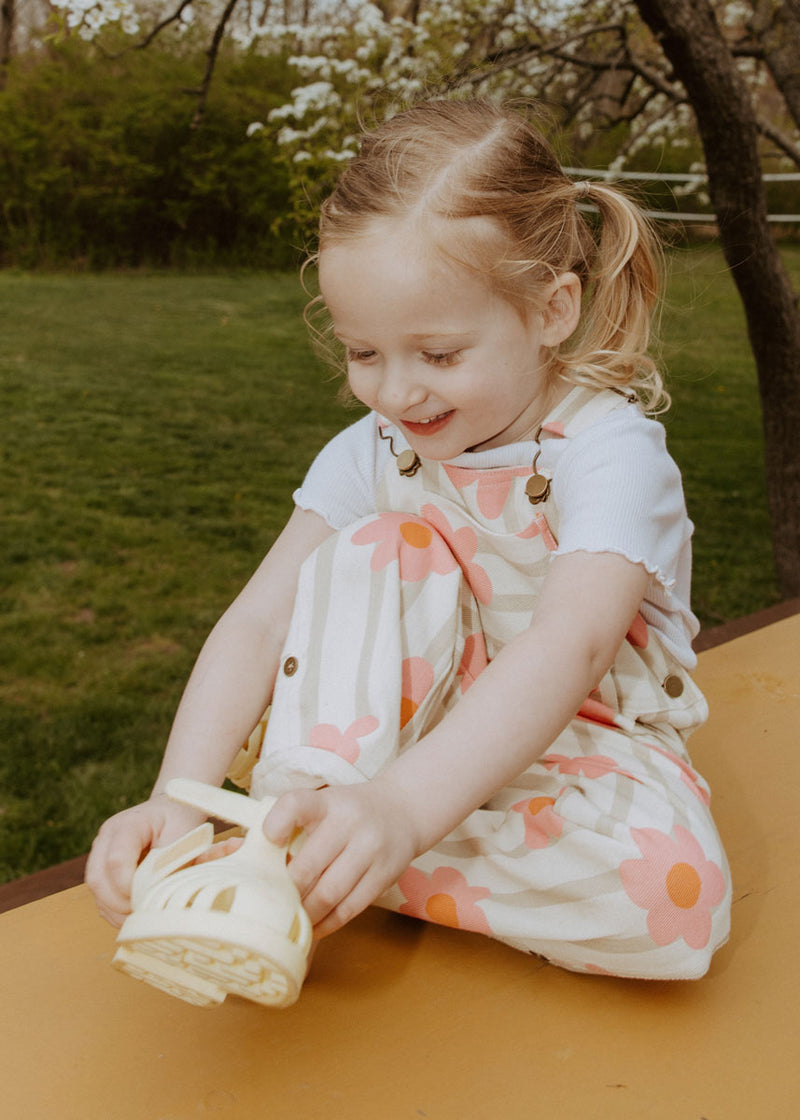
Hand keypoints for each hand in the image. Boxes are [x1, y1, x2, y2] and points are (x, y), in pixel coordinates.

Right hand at [84, 795, 205, 927]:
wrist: (171, 809)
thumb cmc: (180, 821)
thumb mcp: (186, 835)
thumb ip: (174, 862)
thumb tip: (162, 891)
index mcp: (127, 825)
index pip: (116, 860)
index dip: (128, 886)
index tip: (150, 896)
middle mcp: (106, 839)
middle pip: (98, 880)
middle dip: (120, 904)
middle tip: (147, 911)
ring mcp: (100, 854)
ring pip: (96, 892)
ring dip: (118, 911)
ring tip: (145, 914)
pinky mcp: (101, 870)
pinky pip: (101, 898)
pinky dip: (116, 912)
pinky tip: (137, 911)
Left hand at [264, 780, 418, 937]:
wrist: (404, 810)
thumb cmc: (348, 812)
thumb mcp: (324, 805)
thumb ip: (291, 825)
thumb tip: (240, 853)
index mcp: (328, 803)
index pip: (299, 804)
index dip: (278, 821)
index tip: (267, 838)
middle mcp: (350, 822)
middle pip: (309, 865)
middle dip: (286, 890)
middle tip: (268, 904)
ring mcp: (371, 849)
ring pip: (330, 892)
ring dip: (305, 912)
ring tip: (290, 920)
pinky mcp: (385, 874)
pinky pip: (351, 907)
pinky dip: (329, 922)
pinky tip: (315, 926)